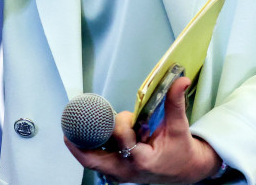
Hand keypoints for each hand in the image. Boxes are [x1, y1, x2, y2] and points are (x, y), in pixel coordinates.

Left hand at [65, 77, 222, 183]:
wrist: (183, 170)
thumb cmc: (180, 150)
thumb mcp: (178, 127)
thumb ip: (175, 103)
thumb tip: (181, 80)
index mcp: (143, 160)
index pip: (123, 141)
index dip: (121, 124)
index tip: (128, 116)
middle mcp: (127, 170)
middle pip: (94, 159)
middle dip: (81, 142)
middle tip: (72, 125)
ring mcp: (119, 173)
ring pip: (91, 161)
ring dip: (81, 144)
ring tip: (72, 126)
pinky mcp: (115, 172)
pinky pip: (95, 161)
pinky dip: (87, 148)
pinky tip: (83, 134)